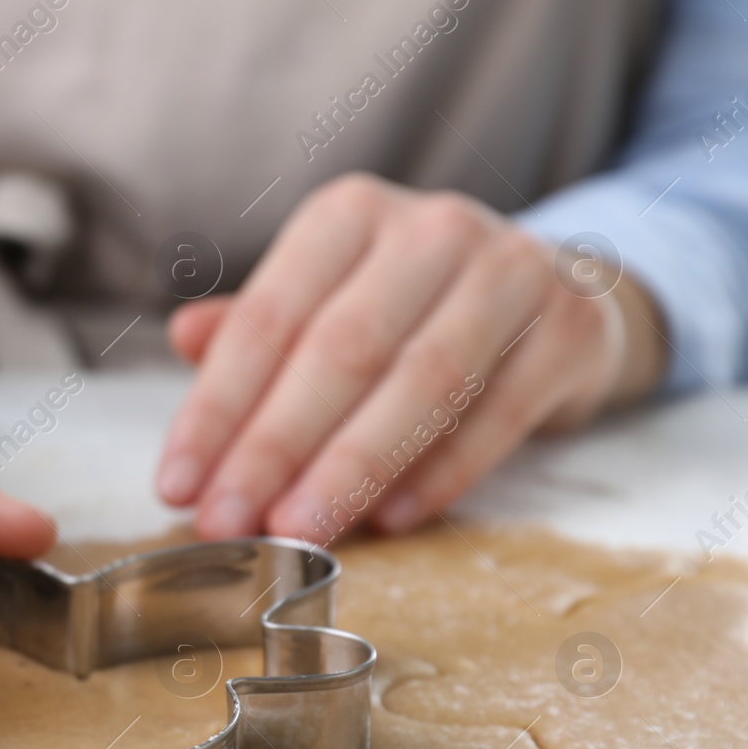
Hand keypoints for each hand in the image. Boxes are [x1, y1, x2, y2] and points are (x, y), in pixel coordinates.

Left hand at [156, 173, 665, 542]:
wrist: (554, 291)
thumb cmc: (407, 307)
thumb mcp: (326, 300)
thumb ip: (256, 327)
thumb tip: (181, 336)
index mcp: (349, 215)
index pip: (268, 318)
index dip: (216, 408)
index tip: (176, 486)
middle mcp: (432, 228)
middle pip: (339, 351)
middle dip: (273, 448)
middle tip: (226, 523)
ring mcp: (513, 271)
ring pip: (421, 383)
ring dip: (351, 469)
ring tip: (297, 533)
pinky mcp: (571, 329)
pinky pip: (498, 415)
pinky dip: (441, 475)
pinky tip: (389, 522)